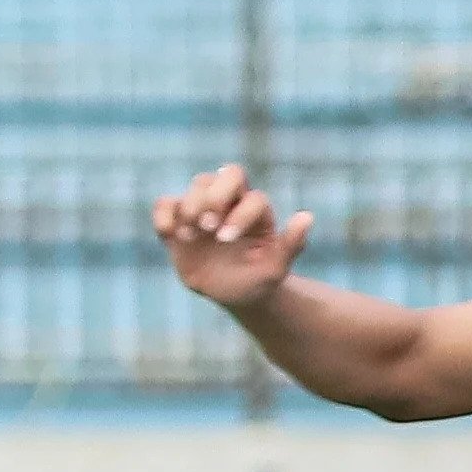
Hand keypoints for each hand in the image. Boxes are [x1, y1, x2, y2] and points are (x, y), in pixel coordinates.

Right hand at [152, 163, 312, 310]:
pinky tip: (170, 234)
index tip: (226, 239)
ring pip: (197, 185)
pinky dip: (164, 214)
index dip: (238, 214)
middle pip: (225, 175)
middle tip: (208, 227)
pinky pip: (166, 203)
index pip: (252, 197)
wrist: (232, 296)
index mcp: (258, 213)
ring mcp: (205, 209)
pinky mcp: (179, 221)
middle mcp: (233, 203)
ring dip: (191, 206)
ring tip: (191, 236)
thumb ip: (292, 245)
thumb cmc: (258, 281)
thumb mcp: (276, 269)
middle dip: (214, 198)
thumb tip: (307, 216)